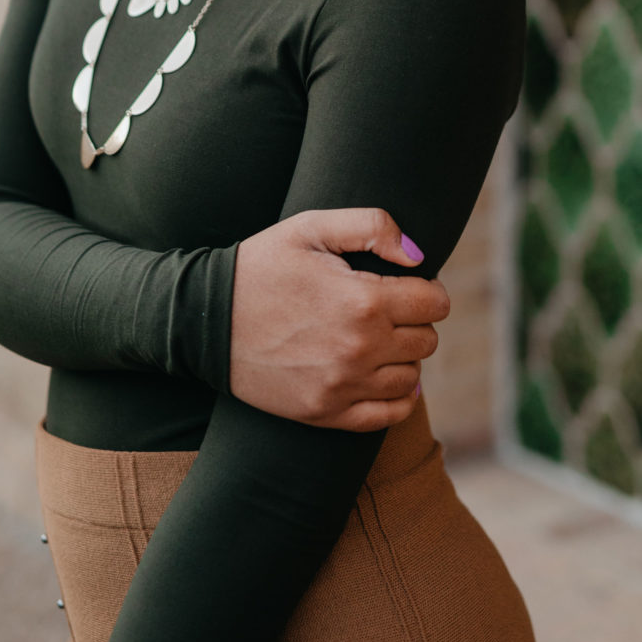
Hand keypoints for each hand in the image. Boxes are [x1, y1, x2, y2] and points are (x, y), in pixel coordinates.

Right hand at [229, 208, 449, 430]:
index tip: (408, 284)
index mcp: (363, 300)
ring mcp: (343, 386)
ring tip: (375, 338)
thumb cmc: (261, 265)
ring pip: (411, 378)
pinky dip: (395, 398)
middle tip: (387, 308)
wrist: (206, 318)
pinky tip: (378, 375)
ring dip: (402, 357)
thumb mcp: (310, 227)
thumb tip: (418, 257)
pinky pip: (388, 415)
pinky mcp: (325, 413)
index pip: (434, 303)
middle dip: (414, 321)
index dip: (427, 289)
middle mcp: (359, 349)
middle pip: (427, 340)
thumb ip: (372, 226)